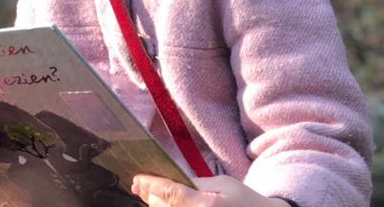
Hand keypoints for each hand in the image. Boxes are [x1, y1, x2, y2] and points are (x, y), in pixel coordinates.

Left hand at [132, 174, 291, 206]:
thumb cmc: (245, 201)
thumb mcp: (223, 184)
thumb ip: (197, 182)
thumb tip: (173, 179)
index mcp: (206, 204)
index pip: (170, 193)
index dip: (151, 185)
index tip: (138, 178)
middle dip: (148, 195)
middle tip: (137, 184)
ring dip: (154, 205)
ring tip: (145, 193)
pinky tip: (161, 204)